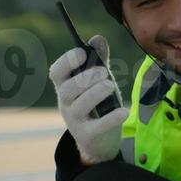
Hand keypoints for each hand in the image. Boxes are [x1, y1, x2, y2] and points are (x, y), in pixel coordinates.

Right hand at [49, 33, 128, 165]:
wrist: (98, 141)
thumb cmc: (97, 105)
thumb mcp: (97, 82)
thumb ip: (98, 61)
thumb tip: (98, 38)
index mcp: (65, 87)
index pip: (56, 73)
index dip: (66, 62)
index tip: (81, 52)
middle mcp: (65, 104)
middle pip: (67, 89)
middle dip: (85, 78)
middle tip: (103, 71)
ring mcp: (74, 121)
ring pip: (79, 106)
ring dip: (95, 93)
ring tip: (110, 85)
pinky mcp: (88, 135)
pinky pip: (97, 126)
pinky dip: (111, 118)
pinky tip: (124, 111)